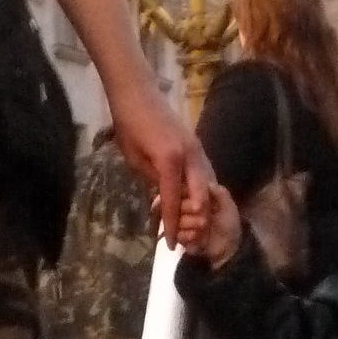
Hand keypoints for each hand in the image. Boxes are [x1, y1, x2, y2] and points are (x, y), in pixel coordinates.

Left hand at [110, 80, 213, 247]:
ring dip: (200, 204)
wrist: (138, 93)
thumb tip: (165, 201)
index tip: (172, 245)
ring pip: (208, 184)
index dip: (173, 226)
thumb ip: (153, 182)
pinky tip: (191, 198)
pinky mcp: (197, 145)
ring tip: (189, 220)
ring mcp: (197, 149)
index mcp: (171, 162)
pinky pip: (205, 173)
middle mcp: (191, 156)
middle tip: (186, 235)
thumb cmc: (129, 125)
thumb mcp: (134, 160)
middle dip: (196, 219)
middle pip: (202, 197)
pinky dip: (201, 188)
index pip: (174, 202)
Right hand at [177, 184, 242, 266]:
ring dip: (190, 222)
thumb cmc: (229, 223)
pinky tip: (197, 236)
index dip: (185, 193)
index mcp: (194, 198)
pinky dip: (187, 235)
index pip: (179, 190)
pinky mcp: (181, 239)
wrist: (231, 246)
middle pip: (174, 205)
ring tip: (203, 226)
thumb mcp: (227, 204)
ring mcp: (182, 225)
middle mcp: (185, 210)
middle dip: (188, 208)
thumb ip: (217, 191)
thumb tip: (205, 182)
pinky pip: (176, 234)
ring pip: (175, 220)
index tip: (196, 198)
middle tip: (204, 215)